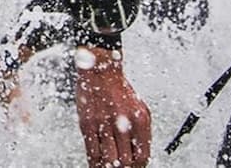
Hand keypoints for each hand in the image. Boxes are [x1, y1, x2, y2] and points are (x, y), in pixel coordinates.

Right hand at [76, 46, 150, 166]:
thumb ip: (142, 132)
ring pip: (108, 160)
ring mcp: (104, 125)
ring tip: (109, 167)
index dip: (139, 167)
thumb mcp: (140, 109)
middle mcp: (122, 123)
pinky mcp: (87, 125)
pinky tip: (97, 165)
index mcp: (139, 120)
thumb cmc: (120, 91)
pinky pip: (92, 152)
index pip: (142, 156)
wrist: (101, 72)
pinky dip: (95, 163)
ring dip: (109, 167)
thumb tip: (141, 156)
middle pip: (126, 161)